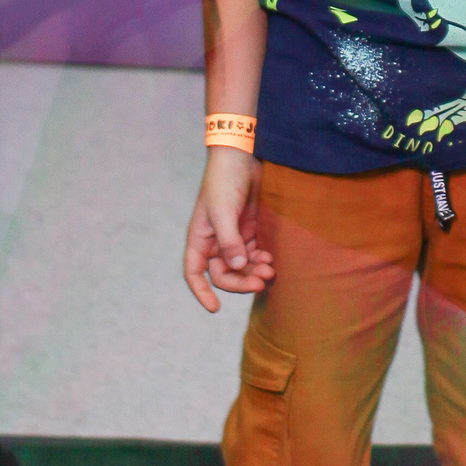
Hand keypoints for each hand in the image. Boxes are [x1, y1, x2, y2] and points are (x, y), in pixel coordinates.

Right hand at [184, 148, 273, 312]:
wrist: (242, 157)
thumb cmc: (224, 182)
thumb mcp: (223, 211)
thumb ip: (229, 241)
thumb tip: (237, 267)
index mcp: (200, 239)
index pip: (194, 273)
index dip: (202, 292)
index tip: (215, 308)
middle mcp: (214, 242)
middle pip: (224, 274)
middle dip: (241, 281)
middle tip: (261, 282)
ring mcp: (233, 236)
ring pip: (242, 266)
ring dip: (255, 271)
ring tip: (271, 270)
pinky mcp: (249, 230)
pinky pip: (254, 254)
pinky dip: (261, 259)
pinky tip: (270, 258)